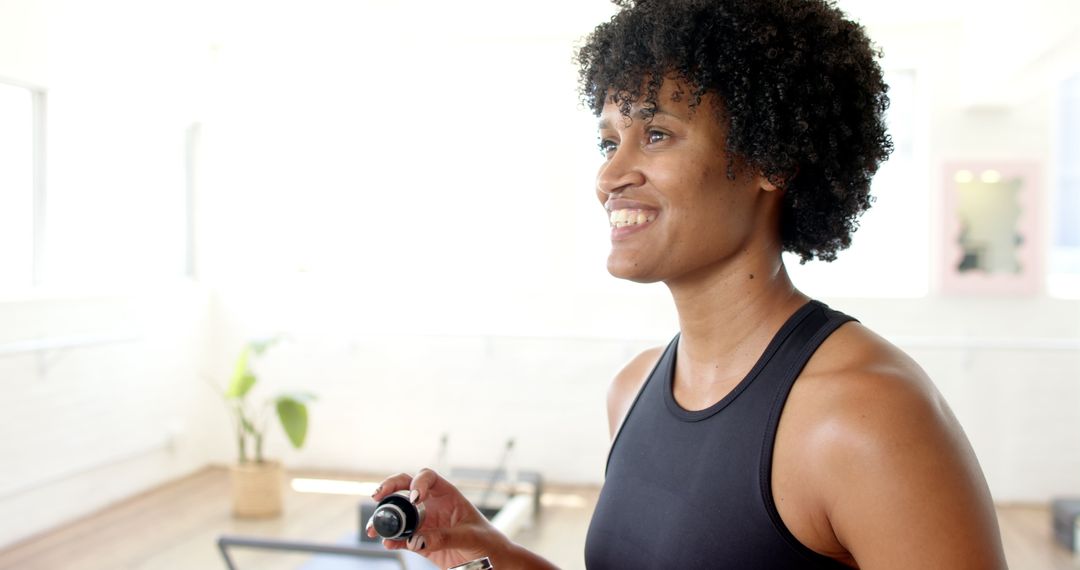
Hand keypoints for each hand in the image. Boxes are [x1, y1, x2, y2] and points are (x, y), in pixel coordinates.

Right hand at [367, 468, 508, 568]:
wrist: (493, 562)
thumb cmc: (488, 542)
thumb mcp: (470, 537)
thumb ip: (445, 537)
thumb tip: (416, 539)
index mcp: (448, 495)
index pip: (428, 477)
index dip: (418, 482)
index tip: (414, 498)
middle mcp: (433, 505)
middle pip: (405, 487)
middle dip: (389, 488)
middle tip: (377, 496)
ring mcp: (425, 523)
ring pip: (399, 514)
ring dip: (384, 518)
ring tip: (374, 528)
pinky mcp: (421, 543)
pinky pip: (401, 538)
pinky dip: (392, 540)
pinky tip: (387, 543)